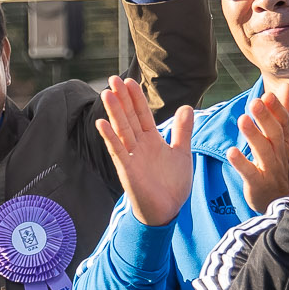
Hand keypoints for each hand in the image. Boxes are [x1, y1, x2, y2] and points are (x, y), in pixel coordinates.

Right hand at [93, 76, 193, 226]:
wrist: (167, 211)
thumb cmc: (172, 185)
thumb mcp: (182, 153)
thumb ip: (182, 131)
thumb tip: (187, 107)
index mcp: (152, 140)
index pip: (142, 114)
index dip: (136, 98)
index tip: (130, 81)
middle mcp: (139, 146)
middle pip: (128, 117)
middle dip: (122, 99)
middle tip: (113, 79)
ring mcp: (131, 157)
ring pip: (121, 130)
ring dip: (114, 112)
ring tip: (106, 93)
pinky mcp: (127, 170)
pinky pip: (117, 151)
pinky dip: (109, 137)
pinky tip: (101, 123)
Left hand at [227, 89, 288, 212]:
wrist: (283, 205)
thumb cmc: (284, 166)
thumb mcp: (287, 140)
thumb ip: (284, 114)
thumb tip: (287, 88)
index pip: (285, 123)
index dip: (277, 108)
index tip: (268, 94)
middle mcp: (282, 154)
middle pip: (275, 134)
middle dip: (265, 117)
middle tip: (255, 101)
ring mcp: (271, 170)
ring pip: (262, 151)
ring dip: (252, 135)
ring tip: (242, 120)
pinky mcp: (259, 184)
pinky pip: (250, 173)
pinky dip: (241, 163)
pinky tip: (231, 152)